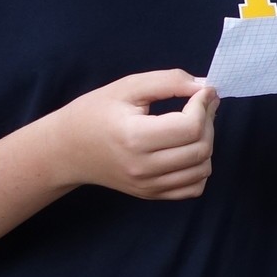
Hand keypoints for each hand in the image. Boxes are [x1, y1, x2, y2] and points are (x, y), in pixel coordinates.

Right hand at [51, 69, 219, 199]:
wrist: (68, 149)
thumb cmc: (95, 112)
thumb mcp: (128, 87)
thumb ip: (168, 82)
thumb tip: (204, 87)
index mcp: (134, 136)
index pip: (190, 127)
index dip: (203, 105)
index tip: (202, 91)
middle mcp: (143, 167)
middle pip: (201, 148)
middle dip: (209, 121)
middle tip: (200, 104)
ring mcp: (148, 185)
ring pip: (202, 169)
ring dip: (207, 143)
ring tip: (193, 125)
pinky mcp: (151, 194)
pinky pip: (194, 188)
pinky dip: (200, 168)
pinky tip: (187, 149)